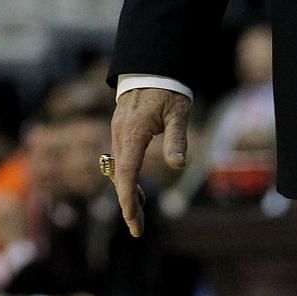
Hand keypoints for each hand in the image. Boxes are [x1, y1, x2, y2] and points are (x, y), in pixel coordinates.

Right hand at [108, 86, 191, 237]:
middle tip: (138, 229)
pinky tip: (138, 190)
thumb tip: (177, 164)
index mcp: (134, 132)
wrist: (150, 66)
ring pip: (119, 170)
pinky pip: (120, 160)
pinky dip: (127, 178)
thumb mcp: (179, 112)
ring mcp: (117, 132)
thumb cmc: (168, 88)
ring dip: (128, 192)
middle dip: (128, 204)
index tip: (132, 220)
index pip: (127, 172)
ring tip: (139, 214)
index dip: (128, 199)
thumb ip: (177, 138)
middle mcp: (120, 134)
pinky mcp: (120, 130)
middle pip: (120, 177)